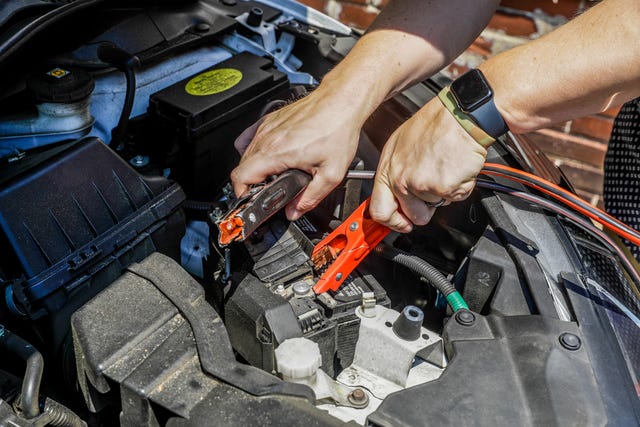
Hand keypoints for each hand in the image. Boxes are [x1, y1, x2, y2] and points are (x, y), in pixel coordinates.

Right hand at [230, 87, 364, 219]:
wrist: (341, 102)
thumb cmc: (337, 129)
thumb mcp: (331, 174)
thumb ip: (311, 198)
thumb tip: (295, 212)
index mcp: (276, 152)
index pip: (240, 177)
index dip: (243, 194)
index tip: (253, 201)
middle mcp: (266, 138)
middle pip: (242, 168)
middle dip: (252, 184)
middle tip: (267, 192)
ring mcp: (266, 127)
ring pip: (245, 153)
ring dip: (254, 168)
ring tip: (271, 176)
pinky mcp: (270, 119)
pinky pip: (251, 137)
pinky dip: (254, 150)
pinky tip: (268, 156)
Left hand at [370, 97, 487, 232]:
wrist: (460, 116)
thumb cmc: (435, 125)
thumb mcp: (401, 145)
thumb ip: (396, 173)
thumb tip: (397, 194)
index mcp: (388, 169)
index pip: (379, 210)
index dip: (391, 223)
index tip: (401, 224)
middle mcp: (401, 179)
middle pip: (410, 215)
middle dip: (424, 210)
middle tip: (433, 188)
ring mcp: (421, 185)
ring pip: (434, 207)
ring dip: (443, 193)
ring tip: (444, 168)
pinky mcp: (442, 187)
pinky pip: (453, 199)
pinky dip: (459, 187)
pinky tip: (455, 167)